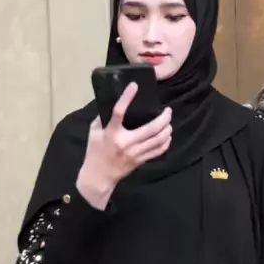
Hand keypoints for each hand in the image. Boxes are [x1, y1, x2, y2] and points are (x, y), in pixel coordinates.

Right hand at [77, 82, 171, 208]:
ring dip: (167, 129)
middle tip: (168, 110)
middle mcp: (126, 142)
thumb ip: (103, 118)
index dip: (127, 97)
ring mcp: (135, 153)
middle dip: (164, 118)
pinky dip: (166, 142)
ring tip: (169, 122)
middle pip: (151, 129)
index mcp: (111, 133)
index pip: (119, 112)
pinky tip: (167, 136)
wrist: (99, 177)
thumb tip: (113, 103)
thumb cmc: (95, 152)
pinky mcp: (140, 161)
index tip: (134, 86)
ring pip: (158, 140)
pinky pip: (158, 151)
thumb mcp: (94, 132)